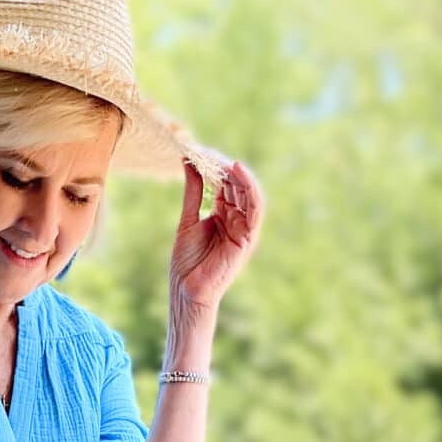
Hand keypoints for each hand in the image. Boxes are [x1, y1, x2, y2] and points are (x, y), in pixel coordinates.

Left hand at [169, 156, 264, 315]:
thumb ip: (193, 192)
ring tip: (222, 157)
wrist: (188, 291)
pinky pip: (255, 208)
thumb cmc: (186, 263)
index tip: (198, 150)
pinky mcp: (248, 238)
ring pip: (249, 192)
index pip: (224, 183)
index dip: (213, 165)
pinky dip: (250, 188)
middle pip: (237, 185)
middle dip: (223, 166)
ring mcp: (244, 228)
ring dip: (238, 173)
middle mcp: (236, 219)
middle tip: (207, 151)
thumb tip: (189, 162)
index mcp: (223, 214)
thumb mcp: (188, 220)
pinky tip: (238, 170)